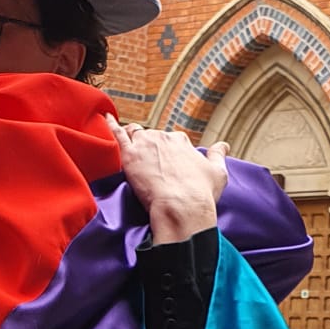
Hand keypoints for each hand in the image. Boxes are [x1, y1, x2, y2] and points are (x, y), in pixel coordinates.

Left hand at [106, 117, 227, 244]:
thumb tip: (224, 146)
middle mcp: (163, 138)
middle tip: (146, 165)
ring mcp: (144, 145)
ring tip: (128, 148)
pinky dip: (110, 126)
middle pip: (151, 138)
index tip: (165, 163)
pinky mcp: (128, 156)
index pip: (170, 140)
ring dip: (131, 139)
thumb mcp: (218, 172)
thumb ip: (218, 156)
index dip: (167, 152)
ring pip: (133, 134)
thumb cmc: (201, 194)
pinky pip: (115, 135)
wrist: (182, 208)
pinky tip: (105, 120)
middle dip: (148, 148)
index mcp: (181, 141)